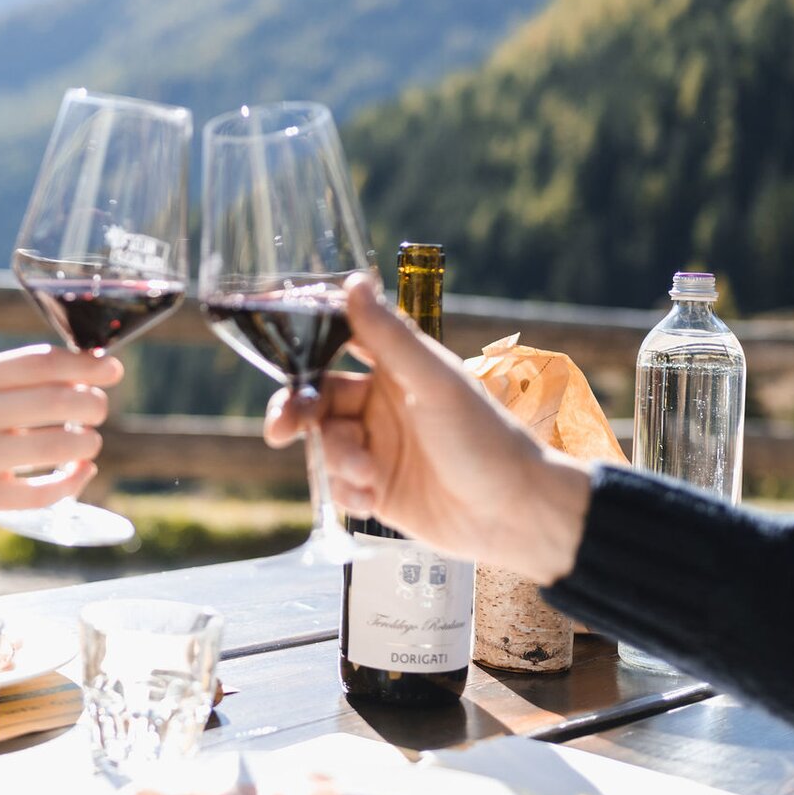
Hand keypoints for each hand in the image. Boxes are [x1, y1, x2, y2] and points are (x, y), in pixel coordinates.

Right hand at [0, 345, 122, 541]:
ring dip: (87, 443)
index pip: (42, 362)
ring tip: (85, 443)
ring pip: (60, 444)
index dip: (87, 365)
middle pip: (59, 400)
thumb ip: (12, 378)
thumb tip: (84, 366)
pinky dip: (73, 481)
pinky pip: (44, 492)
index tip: (111, 370)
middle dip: (94, 404)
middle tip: (98, 410)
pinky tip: (79, 472)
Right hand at [264, 275, 592, 583]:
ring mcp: (378, 449)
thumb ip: (388, 336)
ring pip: (326, 446)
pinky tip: (372, 500)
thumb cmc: (484, 437)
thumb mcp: (434, 382)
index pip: (335, 351)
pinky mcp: (377, 491)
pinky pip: (339, 486)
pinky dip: (347, 493)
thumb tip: (353, 280)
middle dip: (295, 415)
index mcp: (396, 370)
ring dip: (338, 461)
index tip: (278, 365)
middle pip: (316, 401)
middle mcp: (381, 406)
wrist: (515, 513)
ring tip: (368, 476)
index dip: (302, 357)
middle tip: (280, 431)